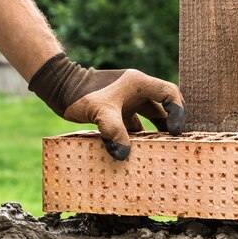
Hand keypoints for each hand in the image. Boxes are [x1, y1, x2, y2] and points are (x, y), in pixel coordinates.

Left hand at [29, 53, 187, 159]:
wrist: (59, 88)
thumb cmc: (80, 94)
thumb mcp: (100, 113)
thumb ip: (114, 132)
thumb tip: (124, 155)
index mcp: (138, 83)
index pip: (169, 93)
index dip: (177, 111)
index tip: (174, 131)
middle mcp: (135, 90)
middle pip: (163, 107)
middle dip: (170, 124)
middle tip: (174, 143)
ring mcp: (126, 100)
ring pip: (148, 117)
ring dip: (154, 132)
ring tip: (160, 150)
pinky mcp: (116, 110)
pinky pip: (133, 124)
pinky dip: (137, 137)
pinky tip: (136, 152)